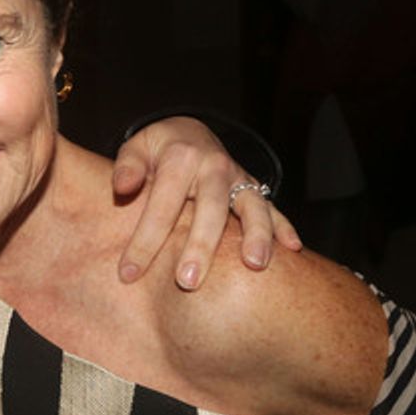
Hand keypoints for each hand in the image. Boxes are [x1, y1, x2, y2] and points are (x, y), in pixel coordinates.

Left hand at [113, 116, 300, 289]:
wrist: (190, 132)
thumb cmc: (157, 149)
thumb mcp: (136, 147)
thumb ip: (127, 166)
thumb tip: (122, 188)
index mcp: (180, 158)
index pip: (161, 206)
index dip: (144, 241)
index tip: (128, 273)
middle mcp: (214, 167)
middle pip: (209, 209)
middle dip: (200, 247)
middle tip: (188, 282)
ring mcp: (238, 178)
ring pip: (251, 207)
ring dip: (256, 235)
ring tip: (255, 265)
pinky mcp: (254, 189)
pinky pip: (274, 208)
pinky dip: (285, 227)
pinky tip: (293, 250)